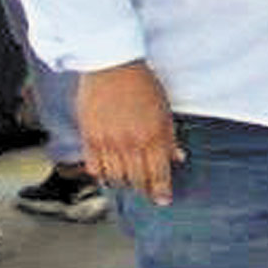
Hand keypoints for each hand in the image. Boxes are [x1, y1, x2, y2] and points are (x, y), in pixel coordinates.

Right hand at [78, 61, 183, 204]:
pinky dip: (102, 174)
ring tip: (129, 183)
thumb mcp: (164, 109)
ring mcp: (108, 142)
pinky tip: (108, 174)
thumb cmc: (142, 84)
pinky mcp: (89, 138)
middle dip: (144, 190)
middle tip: (147, 194)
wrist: (112, 67)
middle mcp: (130, 142)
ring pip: (115, 177)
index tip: (163, 200)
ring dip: (124, 183)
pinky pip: (94, 167)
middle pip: (136, 179)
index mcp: (153, 135)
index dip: (161, 190)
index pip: (158, 173)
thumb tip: (178, 158)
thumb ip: (169, 137)